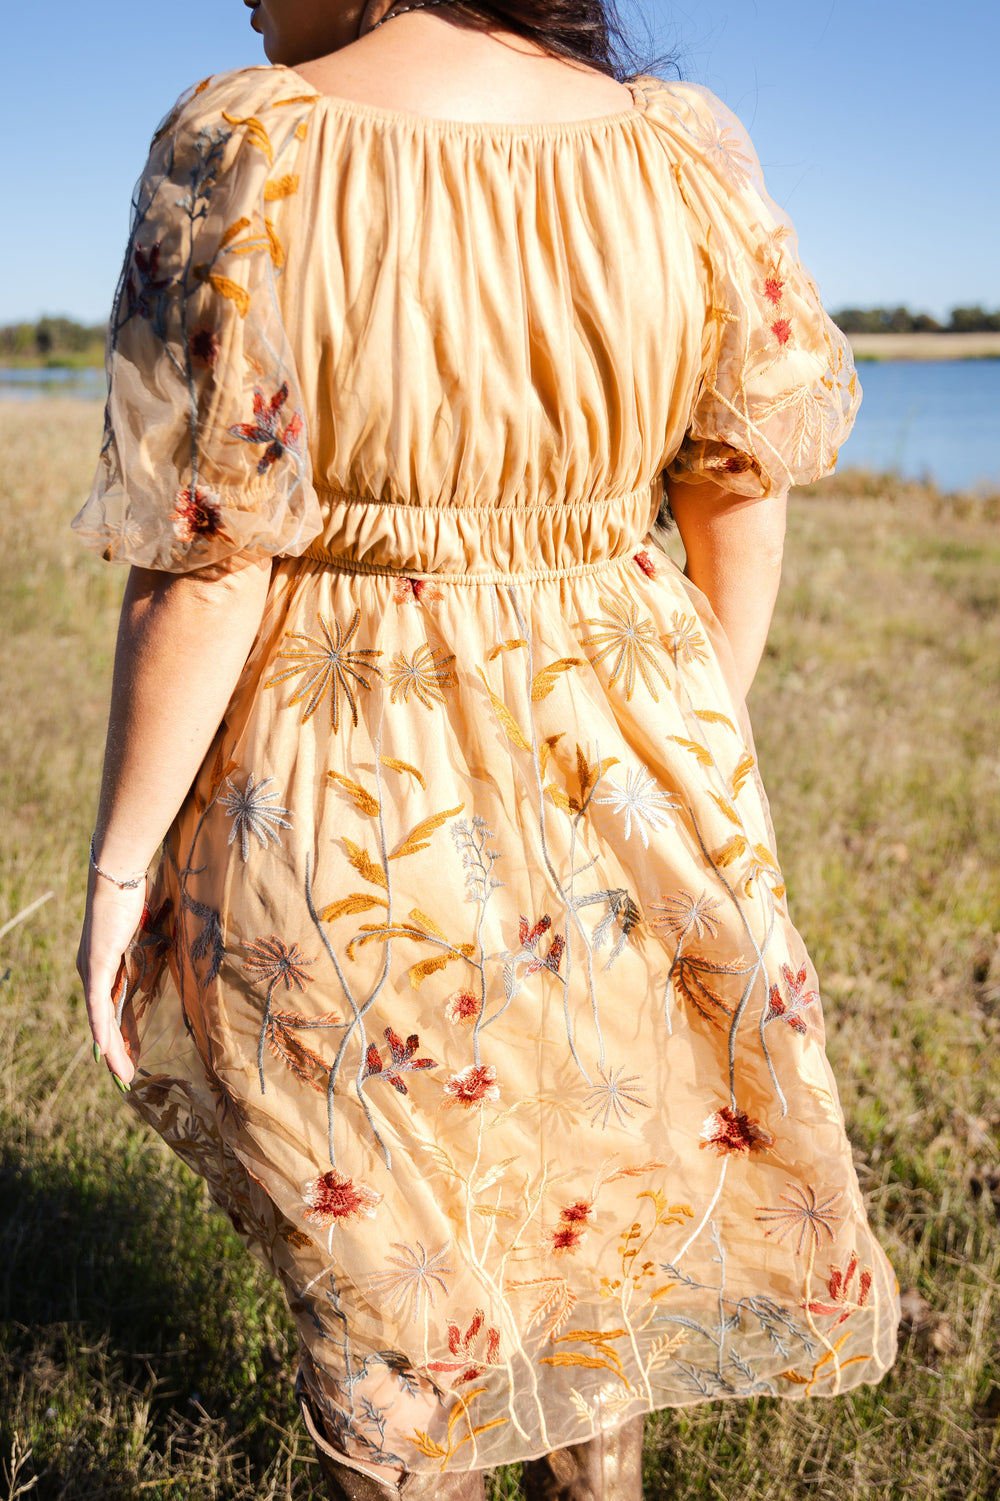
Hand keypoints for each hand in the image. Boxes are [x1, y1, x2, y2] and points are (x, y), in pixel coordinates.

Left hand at [77, 869, 145, 1085]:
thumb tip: (176, 949)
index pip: (112, 1008)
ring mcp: (92, 970)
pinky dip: (101, 1028)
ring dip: (110, 1048)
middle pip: (104, 1020)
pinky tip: (105, 1049)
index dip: (121, 1033)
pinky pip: (97, 1005)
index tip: (132, 1054)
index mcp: (105, 965)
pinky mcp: (95, 965)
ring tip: (120, 1073)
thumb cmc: (136, 894)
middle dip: (116, 1050)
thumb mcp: (147, 929)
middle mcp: (93, 971)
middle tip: (126, 1075)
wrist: (119, 874)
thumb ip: (153, 945)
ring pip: (99, 1019)